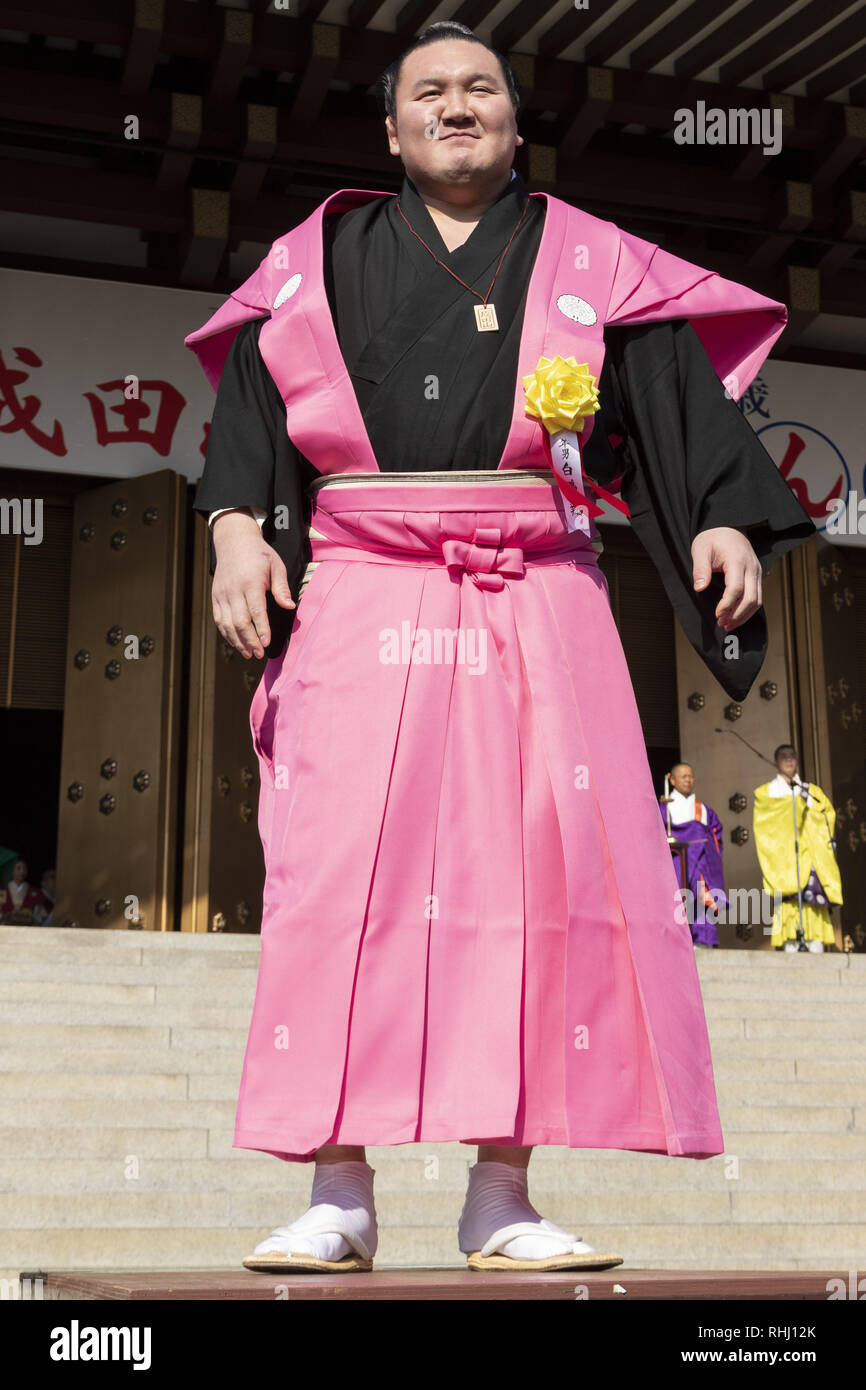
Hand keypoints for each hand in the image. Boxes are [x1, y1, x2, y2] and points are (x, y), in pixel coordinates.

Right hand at [212, 510, 294, 657]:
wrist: (234, 541)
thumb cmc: (259, 554)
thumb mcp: (276, 566)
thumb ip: (282, 588)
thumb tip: (290, 607)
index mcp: (250, 582)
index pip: (256, 611)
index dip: (261, 629)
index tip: (267, 643)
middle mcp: (233, 589)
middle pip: (239, 621)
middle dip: (250, 641)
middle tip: (259, 654)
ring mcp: (221, 594)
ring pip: (227, 624)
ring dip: (237, 641)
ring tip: (249, 654)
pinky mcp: (215, 597)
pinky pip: (219, 620)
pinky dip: (227, 634)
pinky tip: (237, 643)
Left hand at [691, 526, 761, 631]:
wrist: (728, 529)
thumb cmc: (713, 539)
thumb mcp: (701, 549)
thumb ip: (700, 569)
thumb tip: (699, 588)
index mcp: (737, 560)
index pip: (736, 588)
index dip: (727, 604)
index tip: (716, 614)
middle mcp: (752, 567)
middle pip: (751, 598)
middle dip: (736, 615)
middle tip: (721, 623)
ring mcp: (757, 572)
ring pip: (757, 601)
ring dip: (743, 616)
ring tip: (727, 624)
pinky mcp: (757, 577)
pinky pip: (757, 597)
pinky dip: (747, 610)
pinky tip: (734, 617)